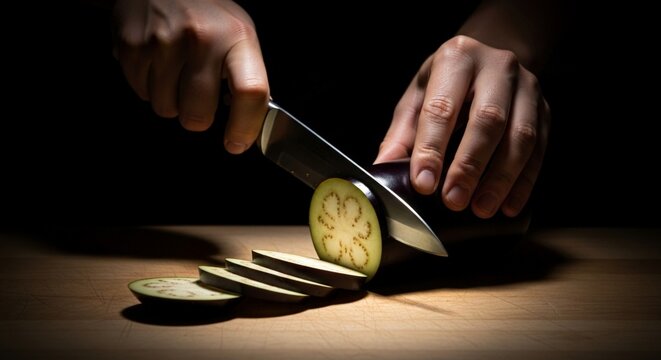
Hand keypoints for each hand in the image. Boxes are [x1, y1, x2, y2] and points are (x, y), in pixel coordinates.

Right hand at [112, 0, 268, 153]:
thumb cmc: (205, 12)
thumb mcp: (237, 33)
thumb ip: (244, 76)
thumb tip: (244, 122)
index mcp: (236, 37)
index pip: (250, 92)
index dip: (245, 126)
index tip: (236, 142)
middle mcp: (202, 38)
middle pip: (199, 114)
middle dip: (198, 117)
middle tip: (198, 98)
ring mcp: (164, 42)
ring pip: (166, 109)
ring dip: (171, 102)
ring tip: (175, 73)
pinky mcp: (132, 46)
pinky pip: (141, 93)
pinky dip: (148, 87)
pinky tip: (156, 63)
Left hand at [376, 35, 549, 218]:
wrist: (490, 60)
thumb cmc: (447, 83)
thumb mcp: (418, 96)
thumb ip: (401, 133)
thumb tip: (382, 169)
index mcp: (457, 58)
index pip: (442, 108)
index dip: (431, 148)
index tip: (424, 184)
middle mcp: (497, 67)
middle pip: (488, 120)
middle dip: (469, 166)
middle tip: (454, 201)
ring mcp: (527, 87)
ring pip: (520, 137)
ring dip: (500, 179)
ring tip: (480, 208)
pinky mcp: (545, 110)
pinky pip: (539, 150)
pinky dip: (523, 182)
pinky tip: (508, 206)